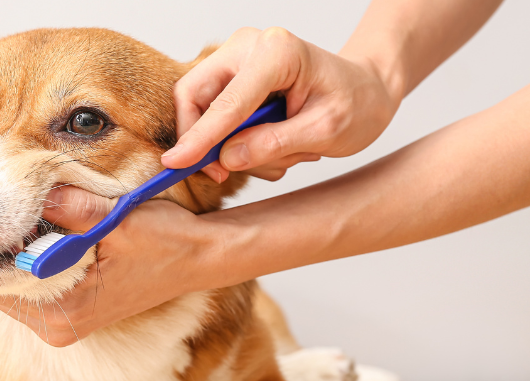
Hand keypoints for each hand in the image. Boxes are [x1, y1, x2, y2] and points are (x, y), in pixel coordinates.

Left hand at [0, 186, 237, 346]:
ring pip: (8, 284)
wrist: (199, 257)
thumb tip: (27, 187)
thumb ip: (71, 206)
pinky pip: (27, 283)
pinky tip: (18, 228)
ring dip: (1, 250)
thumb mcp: (118, 218)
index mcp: (65, 312)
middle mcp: (58, 326)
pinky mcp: (68, 310)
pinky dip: (19, 257)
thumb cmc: (165, 241)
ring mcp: (62, 322)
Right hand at [163, 27, 400, 181]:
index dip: (198, 137)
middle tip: (223, 173)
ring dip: (228, 143)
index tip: (175, 163)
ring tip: (279, 154)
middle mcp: (248, 46)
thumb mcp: (326, 132)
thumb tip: (226, 158)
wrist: (366, 90)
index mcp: (277, 52)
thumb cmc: (356, 103)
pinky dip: (233, 138)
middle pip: (193, 95)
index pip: (226, 102)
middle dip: (203, 139)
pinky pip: (213, 113)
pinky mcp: (232, 77)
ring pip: (201, 109)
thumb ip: (274, 144)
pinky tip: (270, 144)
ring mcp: (236, 59)